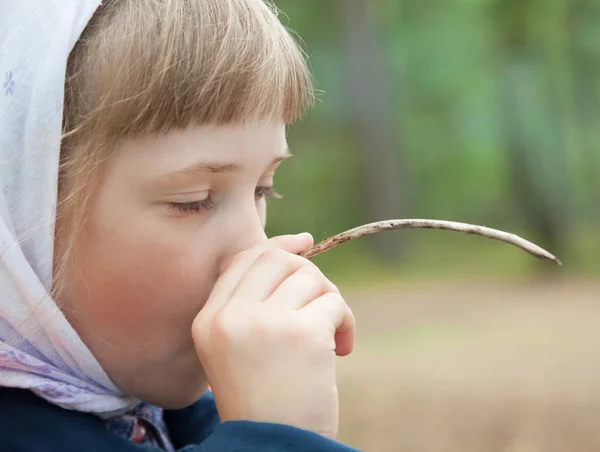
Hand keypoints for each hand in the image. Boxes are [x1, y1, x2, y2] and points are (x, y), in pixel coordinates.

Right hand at [191, 233, 354, 438]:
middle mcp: (229, 316)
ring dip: (330, 303)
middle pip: (278, 260)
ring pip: (310, 278)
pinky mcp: (302, 334)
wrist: (274, 449)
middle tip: (322, 307)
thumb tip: (300, 244)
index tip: (305, 242)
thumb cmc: (264, 401)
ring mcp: (264, 323)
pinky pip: (334, 303)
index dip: (278, 246)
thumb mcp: (239, 349)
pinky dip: (345, 323)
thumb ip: (256, 301)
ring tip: (333, 338)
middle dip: (309, 275)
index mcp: (208, 320)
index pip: (244, 260)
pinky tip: (341, 351)